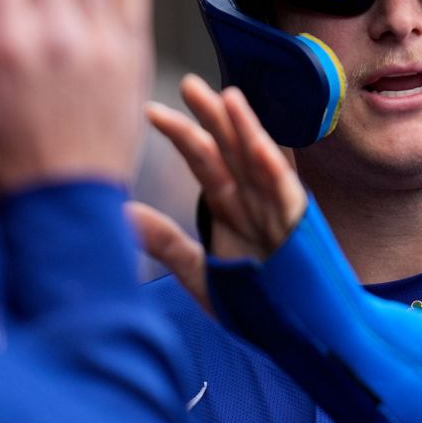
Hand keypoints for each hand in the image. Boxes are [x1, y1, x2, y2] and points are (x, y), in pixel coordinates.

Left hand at [132, 74, 305, 308]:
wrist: (300, 337)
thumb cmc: (257, 304)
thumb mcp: (200, 274)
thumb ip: (165, 243)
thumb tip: (121, 212)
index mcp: (231, 207)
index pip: (203, 161)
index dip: (180, 134)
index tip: (150, 110)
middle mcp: (254, 201)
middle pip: (231, 150)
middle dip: (211, 117)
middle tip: (188, 84)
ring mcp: (279, 211)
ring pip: (260, 161)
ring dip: (245, 129)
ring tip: (227, 97)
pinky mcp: (300, 228)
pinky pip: (286, 193)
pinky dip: (273, 168)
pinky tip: (257, 144)